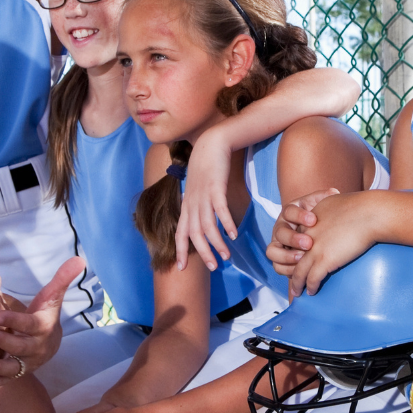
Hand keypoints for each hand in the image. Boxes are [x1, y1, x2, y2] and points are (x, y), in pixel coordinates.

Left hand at [0, 257, 83, 386]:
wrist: (51, 340)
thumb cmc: (46, 313)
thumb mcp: (53, 295)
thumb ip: (62, 278)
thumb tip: (80, 258)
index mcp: (44, 326)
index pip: (30, 324)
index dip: (13, 320)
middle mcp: (39, 347)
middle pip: (20, 346)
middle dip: (1, 341)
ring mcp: (30, 361)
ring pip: (16, 367)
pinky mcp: (22, 372)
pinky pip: (12, 379)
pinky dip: (1, 383)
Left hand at [176, 130, 234, 270]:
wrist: (211, 145)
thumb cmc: (206, 170)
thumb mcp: (198, 191)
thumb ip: (199, 208)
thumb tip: (205, 225)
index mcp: (187, 206)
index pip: (179, 233)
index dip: (180, 250)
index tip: (180, 268)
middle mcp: (192, 203)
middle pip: (194, 234)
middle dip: (202, 253)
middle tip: (213, 267)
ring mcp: (203, 196)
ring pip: (207, 225)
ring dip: (216, 243)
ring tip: (226, 255)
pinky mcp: (215, 188)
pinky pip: (219, 209)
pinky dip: (226, 223)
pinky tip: (233, 234)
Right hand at [267, 189, 340, 274]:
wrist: (318, 232)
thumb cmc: (320, 218)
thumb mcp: (321, 206)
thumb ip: (324, 198)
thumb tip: (333, 192)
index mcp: (289, 213)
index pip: (289, 211)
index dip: (299, 216)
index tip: (313, 220)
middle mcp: (280, 228)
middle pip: (279, 233)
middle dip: (293, 239)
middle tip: (309, 243)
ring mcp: (278, 245)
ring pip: (272, 252)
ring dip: (287, 257)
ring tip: (303, 258)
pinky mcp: (281, 260)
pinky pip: (278, 267)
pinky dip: (288, 269)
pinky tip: (302, 269)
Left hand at [288, 192, 378, 296]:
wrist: (369, 213)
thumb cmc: (361, 206)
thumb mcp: (334, 201)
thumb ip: (327, 208)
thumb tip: (332, 211)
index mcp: (309, 221)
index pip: (297, 239)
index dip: (296, 250)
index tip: (298, 258)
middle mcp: (308, 235)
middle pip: (293, 255)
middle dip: (291, 268)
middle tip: (293, 278)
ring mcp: (315, 249)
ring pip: (299, 271)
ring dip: (297, 283)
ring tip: (297, 292)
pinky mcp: (324, 260)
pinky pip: (313, 278)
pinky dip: (311, 286)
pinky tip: (312, 292)